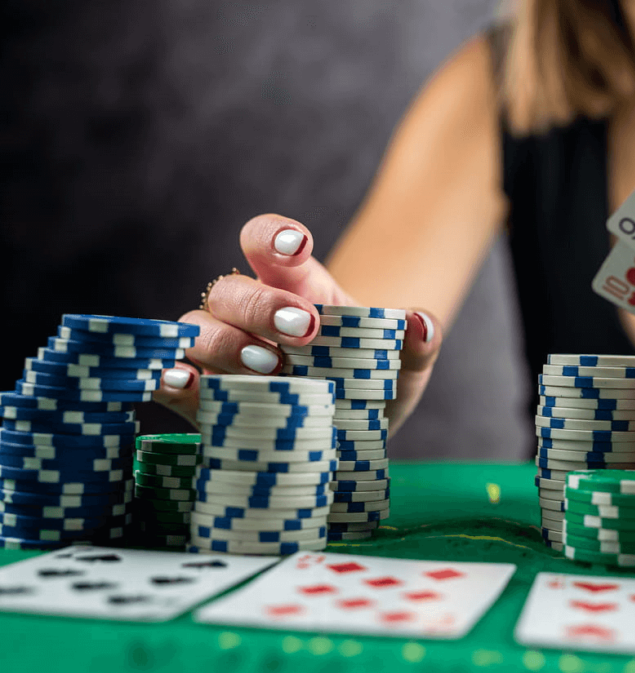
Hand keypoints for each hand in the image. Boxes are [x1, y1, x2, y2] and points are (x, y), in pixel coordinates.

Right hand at [154, 214, 442, 431]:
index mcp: (301, 288)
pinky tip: (183, 384)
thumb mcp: (408, 363)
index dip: (274, 236)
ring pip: (198, 328)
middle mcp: (254, 315)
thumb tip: (420, 324)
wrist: (356, 431)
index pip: (271, 245)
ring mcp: (226, 354)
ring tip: (270, 369)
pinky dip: (171, 379)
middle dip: (261, 303)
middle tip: (304, 330)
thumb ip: (420, 340)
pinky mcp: (209, 398)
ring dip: (224, 343)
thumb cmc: (375, 381)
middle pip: (232, 288)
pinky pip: (174, 379)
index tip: (297, 245)